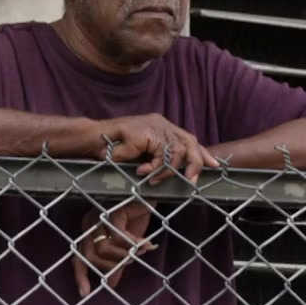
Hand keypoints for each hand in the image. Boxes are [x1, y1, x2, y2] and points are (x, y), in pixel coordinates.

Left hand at [73, 202, 158, 296]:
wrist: (150, 194)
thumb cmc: (136, 216)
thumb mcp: (126, 245)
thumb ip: (117, 262)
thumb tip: (111, 285)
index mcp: (88, 232)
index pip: (78, 258)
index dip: (80, 276)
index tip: (85, 294)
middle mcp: (88, 223)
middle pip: (90, 257)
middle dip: (110, 266)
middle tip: (130, 263)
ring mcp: (98, 216)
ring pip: (103, 249)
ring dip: (123, 256)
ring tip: (139, 251)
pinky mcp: (112, 211)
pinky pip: (118, 238)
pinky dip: (133, 244)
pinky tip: (145, 244)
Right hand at [92, 114, 219, 184]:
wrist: (91, 140)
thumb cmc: (113, 149)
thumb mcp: (142, 155)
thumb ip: (159, 158)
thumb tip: (180, 172)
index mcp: (162, 126)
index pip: (188, 138)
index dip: (202, 153)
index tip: (214, 166)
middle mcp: (161, 122)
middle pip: (190, 142)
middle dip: (195, 163)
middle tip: (191, 181)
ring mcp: (154, 125)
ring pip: (177, 151)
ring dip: (167, 170)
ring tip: (153, 179)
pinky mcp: (147, 131)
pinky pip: (161, 154)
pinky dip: (154, 167)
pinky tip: (142, 171)